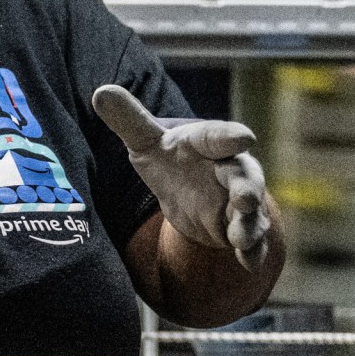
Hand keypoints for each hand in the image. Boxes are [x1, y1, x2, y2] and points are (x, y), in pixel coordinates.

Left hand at [91, 85, 272, 271]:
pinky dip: (253, 252)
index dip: (229, 137)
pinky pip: (252, 241)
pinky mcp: (237, 227)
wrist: (187, 185)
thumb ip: (129, 120)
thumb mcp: (146, 140)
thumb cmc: (169, 157)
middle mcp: (231, 169)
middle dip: (247, 188)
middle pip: (243, 176)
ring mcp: (238, 200)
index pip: (218, 137)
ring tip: (240, 239)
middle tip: (245, 199)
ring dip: (249, 225)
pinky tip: (249, 262)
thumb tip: (101, 93)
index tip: (244, 137)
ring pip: (250, 212)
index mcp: (208, 142)